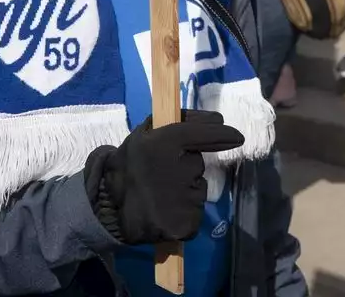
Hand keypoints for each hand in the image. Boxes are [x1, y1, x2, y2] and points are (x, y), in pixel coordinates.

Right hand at [84, 110, 244, 244]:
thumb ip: (166, 127)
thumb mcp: (138, 138)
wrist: (107, 214)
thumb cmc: (125, 171)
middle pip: (196, 163)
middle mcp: (177, 168)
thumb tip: (210, 120)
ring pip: (196, 188)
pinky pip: (194, 210)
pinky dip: (184, 210)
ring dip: (184, 190)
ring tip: (159, 195)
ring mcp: (183, 198)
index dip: (220, 132)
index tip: (237, 137)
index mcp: (162, 143)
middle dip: (185, 167)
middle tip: (161, 175)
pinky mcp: (186, 223)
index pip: (202, 133)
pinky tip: (164, 211)